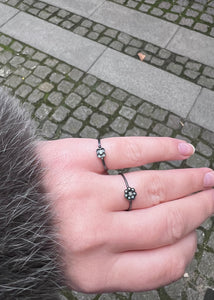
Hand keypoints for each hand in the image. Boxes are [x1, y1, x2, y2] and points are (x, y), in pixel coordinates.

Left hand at [37, 137, 213, 292]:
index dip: (186, 249)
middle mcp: (95, 234)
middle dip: (198, 208)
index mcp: (94, 270)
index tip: (194, 237)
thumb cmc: (37, 238)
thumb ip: (119, 262)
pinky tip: (181, 150)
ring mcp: (86, 193)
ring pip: (155, 186)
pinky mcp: (76, 158)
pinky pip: (130, 150)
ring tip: (207, 177)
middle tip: (213, 197)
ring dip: (189, 181)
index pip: (161, 264)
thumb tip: (166, 247)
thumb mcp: (77, 267)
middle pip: (166, 222)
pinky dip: (161, 148)